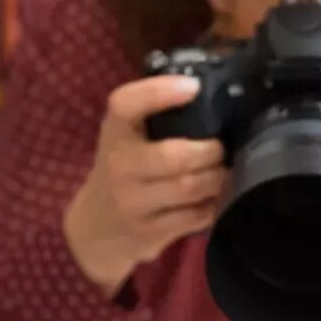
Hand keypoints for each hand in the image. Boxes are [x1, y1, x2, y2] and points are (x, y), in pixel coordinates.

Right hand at [64, 76, 226, 296]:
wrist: (96, 227)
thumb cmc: (123, 168)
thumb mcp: (125, 137)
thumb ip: (155, 114)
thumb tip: (207, 89)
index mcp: (115, 133)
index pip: (126, 105)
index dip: (159, 92)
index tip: (192, 87)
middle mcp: (119, 166)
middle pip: (174, 156)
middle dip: (210, 150)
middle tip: (221, 148)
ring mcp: (132, 203)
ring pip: (190, 187)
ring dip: (218, 178)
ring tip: (224, 171)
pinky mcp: (149, 233)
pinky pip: (196, 216)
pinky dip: (214, 204)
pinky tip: (215, 196)